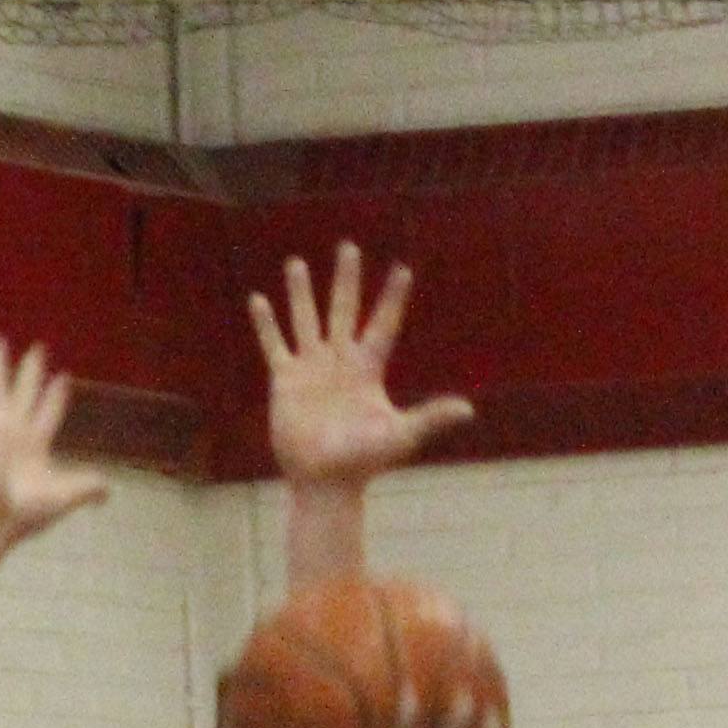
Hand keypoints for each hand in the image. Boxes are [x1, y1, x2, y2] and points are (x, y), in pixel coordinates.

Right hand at [0, 340, 111, 550]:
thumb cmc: (22, 513)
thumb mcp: (62, 497)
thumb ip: (85, 488)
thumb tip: (109, 490)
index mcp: (33, 449)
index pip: (47, 416)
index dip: (54, 398)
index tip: (62, 378)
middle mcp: (14, 435)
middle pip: (24, 397)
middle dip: (30, 376)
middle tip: (37, 350)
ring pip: (0, 390)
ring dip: (0, 367)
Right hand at [248, 244, 475, 493]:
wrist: (324, 480)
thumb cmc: (364, 461)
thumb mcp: (400, 435)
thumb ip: (430, 417)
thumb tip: (468, 409)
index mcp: (368, 369)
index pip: (383, 325)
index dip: (392, 298)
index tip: (403, 269)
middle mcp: (340, 362)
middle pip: (344, 310)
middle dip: (346, 279)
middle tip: (348, 247)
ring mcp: (311, 369)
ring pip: (306, 320)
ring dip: (302, 293)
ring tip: (297, 263)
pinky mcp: (285, 381)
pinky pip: (274, 345)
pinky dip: (266, 324)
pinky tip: (258, 300)